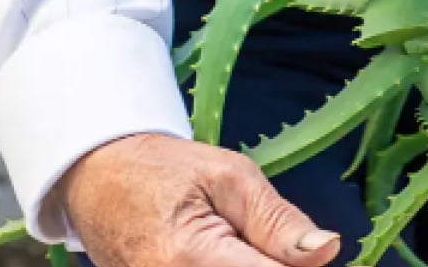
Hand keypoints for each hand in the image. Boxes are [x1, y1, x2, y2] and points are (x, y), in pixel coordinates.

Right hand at [55, 133, 340, 266]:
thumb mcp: (232, 178)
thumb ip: (278, 222)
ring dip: (253, 265)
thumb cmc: (167, 170)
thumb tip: (330, 249)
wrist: (97, 178)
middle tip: (270, 240)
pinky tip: (227, 253)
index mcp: (189, 257)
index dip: (300, 265)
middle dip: (276, 265)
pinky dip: (232, 265)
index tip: (314, 253)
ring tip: (240, 241)